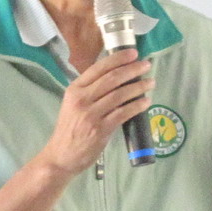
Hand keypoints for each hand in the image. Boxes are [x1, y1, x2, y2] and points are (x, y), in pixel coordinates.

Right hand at [36, 48, 152, 177]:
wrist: (61, 156)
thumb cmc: (70, 130)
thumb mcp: (73, 104)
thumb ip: (90, 91)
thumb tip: (116, 77)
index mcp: (74, 89)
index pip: (98, 68)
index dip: (118, 59)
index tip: (134, 53)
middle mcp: (81, 99)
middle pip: (112, 78)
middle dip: (132, 69)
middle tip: (146, 65)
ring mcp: (91, 115)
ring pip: (120, 94)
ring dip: (138, 87)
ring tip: (150, 83)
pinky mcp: (100, 130)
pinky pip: (123, 113)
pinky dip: (137, 106)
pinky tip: (145, 102)